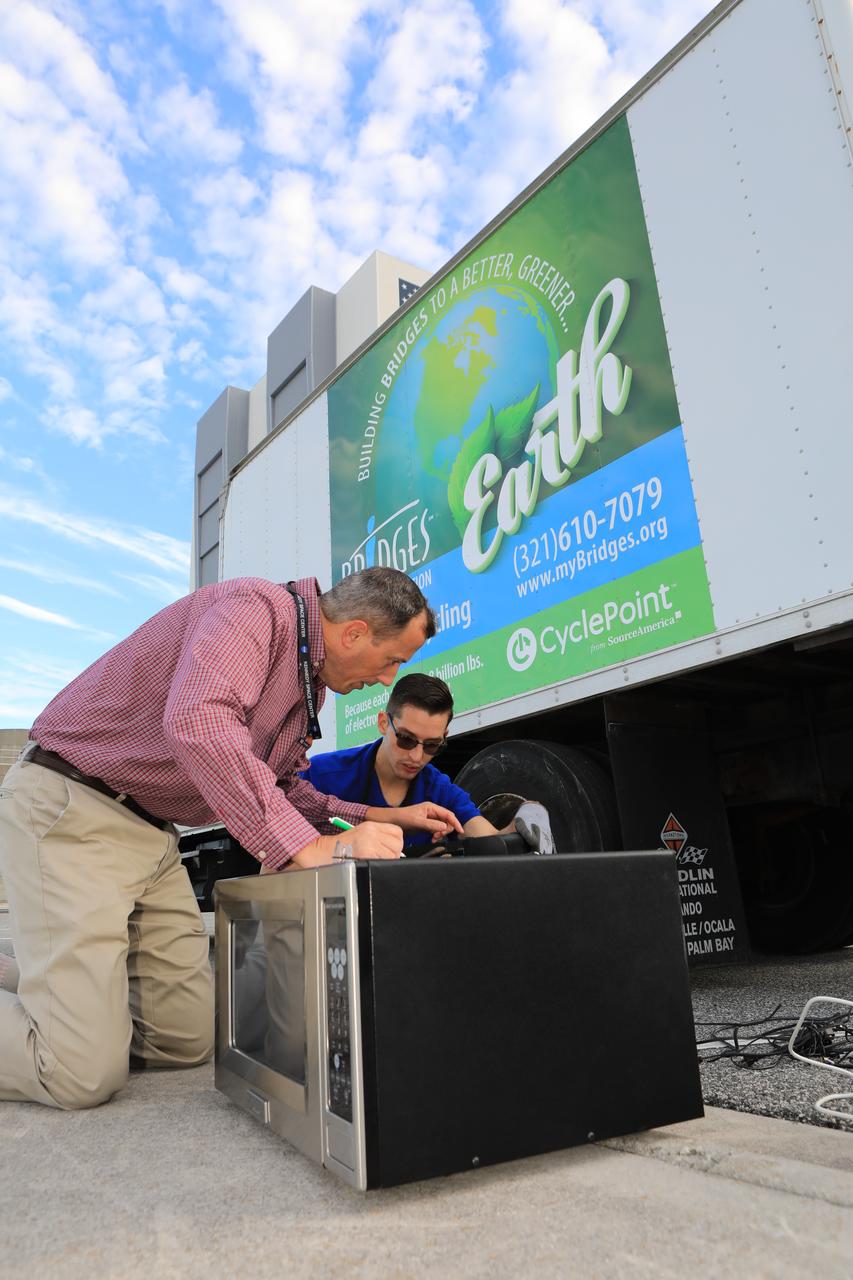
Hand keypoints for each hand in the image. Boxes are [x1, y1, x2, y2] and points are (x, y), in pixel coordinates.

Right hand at [289, 821, 403, 867]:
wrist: (323, 852)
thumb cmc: (340, 847)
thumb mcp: (361, 834)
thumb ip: (378, 838)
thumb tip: (395, 849)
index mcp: (371, 825)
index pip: (398, 833)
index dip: (395, 844)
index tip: (388, 850)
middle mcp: (372, 832)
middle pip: (397, 845)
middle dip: (392, 855)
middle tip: (379, 858)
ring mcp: (369, 842)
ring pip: (392, 856)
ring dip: (386, 861)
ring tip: (372, 861)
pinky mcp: (366, 854)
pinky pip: (383, 862)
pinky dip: (378, 866)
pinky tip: (368, 865)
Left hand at [367, 801, 462, 838]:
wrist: (391, 821)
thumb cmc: (402, 818)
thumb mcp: (417, 822)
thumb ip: (431, 825)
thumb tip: (444, 827)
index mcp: (431, 807)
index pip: (448, 814)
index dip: (455, 822)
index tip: (460, 830)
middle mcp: (432, 812)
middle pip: (447, 821)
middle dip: (446, 830)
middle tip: (438, 836)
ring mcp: (430, 819)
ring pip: (442, 827)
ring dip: (441, 833)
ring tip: (434, 837)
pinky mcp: (427, 825)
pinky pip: (437, 830)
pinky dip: (437, 835)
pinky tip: (432, 838)